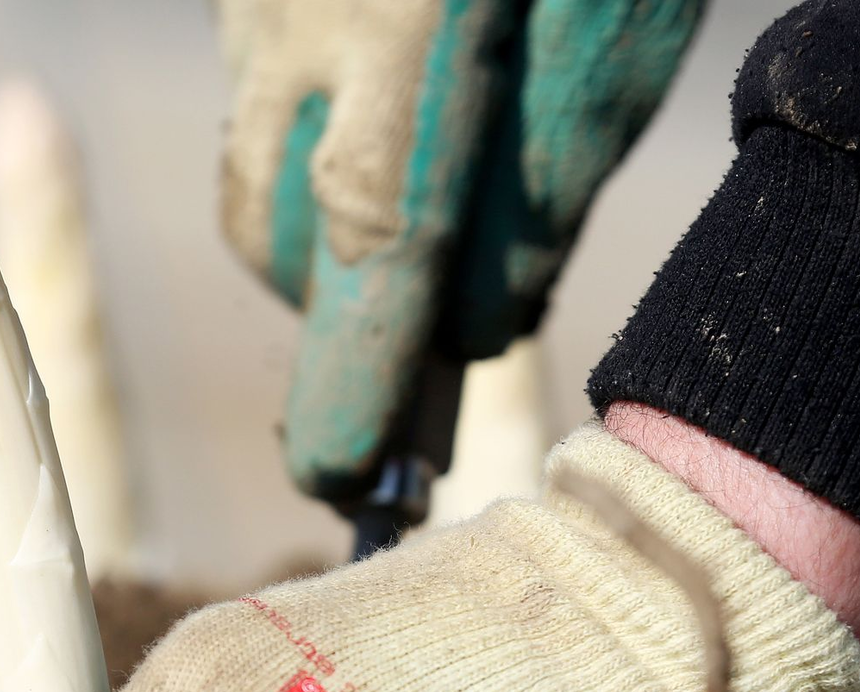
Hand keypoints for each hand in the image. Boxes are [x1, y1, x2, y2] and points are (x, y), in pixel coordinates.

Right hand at [216, 0, 703, 499]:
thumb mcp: (612, 27)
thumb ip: (548, 181)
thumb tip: (469, 325)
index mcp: (406, 21)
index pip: (371, 240)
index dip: (352, 378)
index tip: (340, 477)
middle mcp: (295, 15)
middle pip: (281, 235)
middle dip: (345, 300)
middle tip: (420, 296)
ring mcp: (247, 3)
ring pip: (250, 184)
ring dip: (318, 234)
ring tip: (405, 193)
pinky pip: (252, 116)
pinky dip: (307, 154)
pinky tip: (374, 109)